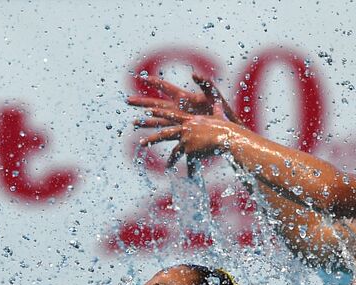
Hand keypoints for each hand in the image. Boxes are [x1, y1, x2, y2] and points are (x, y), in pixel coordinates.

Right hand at [126, 72, 241, 124]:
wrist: (227, 130)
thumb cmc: (222, 112)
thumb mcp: (214, 96)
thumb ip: (206, 84)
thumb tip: (194, 74)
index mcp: (185, 98)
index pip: (166, 87)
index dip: (155, 82)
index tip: (143, 78)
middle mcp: (179, 109)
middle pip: (157, 104)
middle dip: (142, 102)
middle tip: (128, 101)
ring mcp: (179, 120)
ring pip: (158, 120)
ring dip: (146, 122)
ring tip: (134, 123)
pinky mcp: (182, 131)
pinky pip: (166, 133)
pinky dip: (156, 135)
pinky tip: (147, 140)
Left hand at [134, 103, 244, 173]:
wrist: (227, 137)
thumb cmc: (226, 127)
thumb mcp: (220, 115)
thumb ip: (216, 109)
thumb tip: (220, 100)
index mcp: (191, 119)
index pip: (172, 114)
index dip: (160, 112)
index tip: (149, 110)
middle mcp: (185, 126)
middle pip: (164, 123)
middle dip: (148, 122)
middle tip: (135, 122)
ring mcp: (185, 136)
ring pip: (165, 137)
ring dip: (151, 139)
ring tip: (141, 143)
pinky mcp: (187, 147)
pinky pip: (177, 156)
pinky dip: (172, 161)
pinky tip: (167, 167)